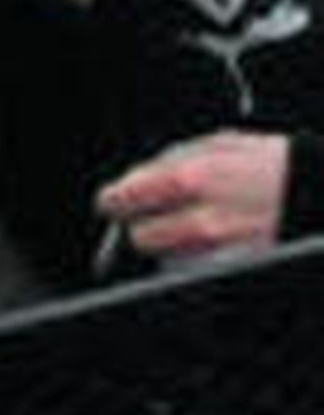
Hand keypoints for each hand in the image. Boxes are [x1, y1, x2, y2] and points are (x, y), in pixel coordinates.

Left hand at [96, 130, 289, 261]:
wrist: (313, 195)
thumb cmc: (270, 165)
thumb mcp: (217, 143)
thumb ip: (171, 161)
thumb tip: (135, 179)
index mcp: (190, 180)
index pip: (125, 200)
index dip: (113, 201)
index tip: (110, 202)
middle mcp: (199, 221)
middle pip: (140, 238)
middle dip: (141, 226)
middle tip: (151, 215)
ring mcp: (216, 253)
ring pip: (165, 258)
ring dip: (168, 244)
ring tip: (192, 224)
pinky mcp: (229, 271)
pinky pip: (193, 270)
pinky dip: (192, 259)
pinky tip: (211, 240)